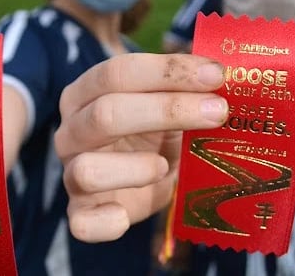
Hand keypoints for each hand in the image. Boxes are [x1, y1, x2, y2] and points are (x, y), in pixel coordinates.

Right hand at [55, 53, 227, 242]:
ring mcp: (71, 172)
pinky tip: (126, 216)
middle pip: (106, 114)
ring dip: (136, 168)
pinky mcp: (80, 213)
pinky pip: (82, 224)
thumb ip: (185, 87)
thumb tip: (223, 71)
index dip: (168, 72)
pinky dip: (106, 222)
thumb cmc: (153, 133)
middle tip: (218, 112)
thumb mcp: (167, 104)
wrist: (141, 177)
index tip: (215, 75)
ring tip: (164, 166)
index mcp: (87, 92)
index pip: (118, 73)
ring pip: (88, 169)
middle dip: (168, 110)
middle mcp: (71, 130)